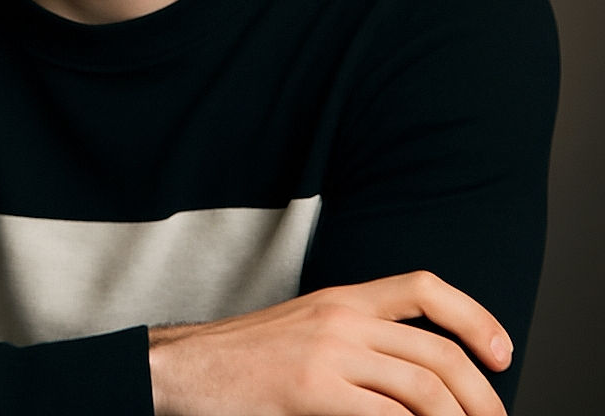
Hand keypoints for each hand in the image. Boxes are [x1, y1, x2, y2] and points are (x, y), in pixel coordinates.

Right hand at [148, 270, 511, 415]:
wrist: (189, 365)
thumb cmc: (248, 355)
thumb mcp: (310, 329)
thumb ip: (361, 342)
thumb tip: (420, 383)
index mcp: (343, 297)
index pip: (423, 287)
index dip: (473, 316)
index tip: (500, 353)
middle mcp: (342, 316)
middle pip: (437, 349)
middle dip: (482, 395)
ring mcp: (328, 351)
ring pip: (423, 385)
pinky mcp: (311, 389)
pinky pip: (385, 415)